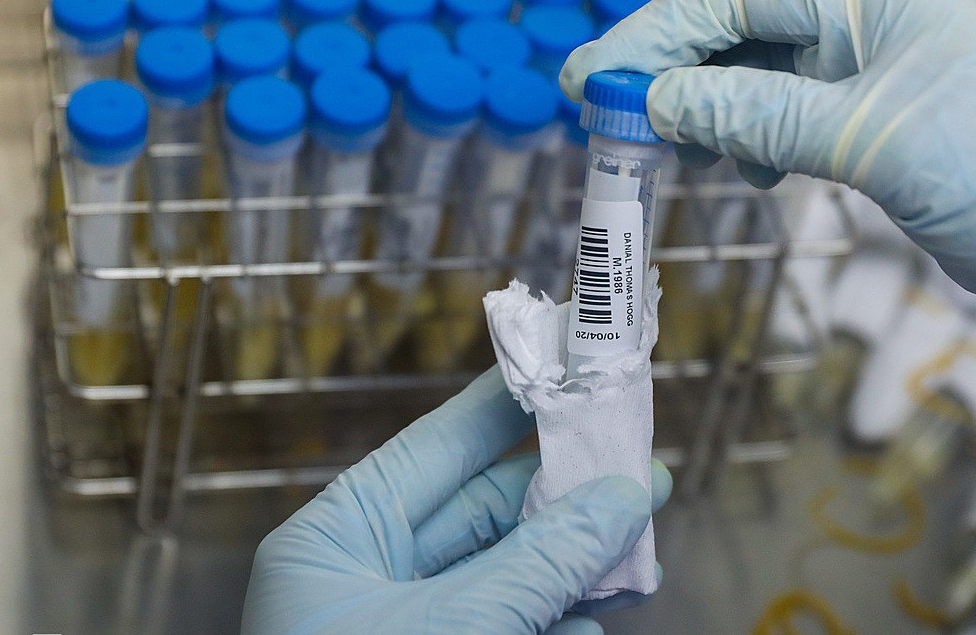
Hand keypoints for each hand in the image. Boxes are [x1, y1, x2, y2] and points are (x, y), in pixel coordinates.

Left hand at [242, 367, 672, 633]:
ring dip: (574, 560)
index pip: (437, 447)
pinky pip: (510, 630)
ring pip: (507, 575)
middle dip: (563, 489)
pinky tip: (595, 620)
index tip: (568, 366)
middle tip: (635, 461)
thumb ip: (537, 565)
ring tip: (638, 536)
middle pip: (485, 510)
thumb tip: (621, 500)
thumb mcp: (451, 628)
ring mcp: (406, 629)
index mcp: (337, 541)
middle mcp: (370, 579)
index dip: (507, 404)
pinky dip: (556, 624)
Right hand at [562, 0, 975, 449]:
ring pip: (761, 75)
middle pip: (742, 27)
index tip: (594, 78)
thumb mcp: (879, 143)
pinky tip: (738, 168)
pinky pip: (790, 120)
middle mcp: (871, 32)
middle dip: (671, 65)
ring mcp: (876, 84)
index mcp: (877, 6)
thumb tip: (659, 97)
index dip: (659, 29)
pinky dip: (748, 139)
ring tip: (665, 146)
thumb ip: (764, 114)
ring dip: (705, 105)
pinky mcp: (880, 136)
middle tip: (607, 115)